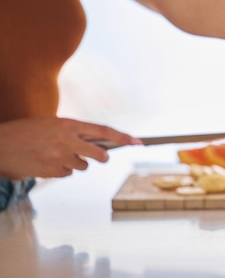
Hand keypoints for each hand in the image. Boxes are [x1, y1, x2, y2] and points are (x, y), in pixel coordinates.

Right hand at [0, 117, 139, 179]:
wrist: (0, 145)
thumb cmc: (27, 132)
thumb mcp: (53, 124)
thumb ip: (74, 131)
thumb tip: (96, 141)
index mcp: (69, 124)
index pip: (104, 131)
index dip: (123, 137)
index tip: (138, 142)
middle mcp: (67, 141)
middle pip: (99, 155)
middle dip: (101, 157)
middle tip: (98, 156)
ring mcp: (60, 158)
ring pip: (82, 166)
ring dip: (75, 162)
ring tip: (56, 154)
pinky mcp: (51, 172)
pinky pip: (67, 174)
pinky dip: (62, 170)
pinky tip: (48, 162)